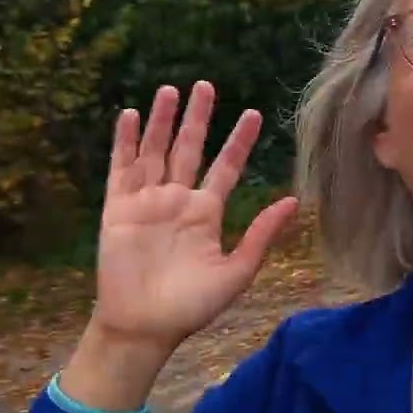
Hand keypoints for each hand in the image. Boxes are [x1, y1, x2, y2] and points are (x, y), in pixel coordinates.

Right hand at [90, 80, 298, 349]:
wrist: (145, 327)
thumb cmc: (191, 306)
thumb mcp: (236, 271)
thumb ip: (260, 234)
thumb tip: (293, 200)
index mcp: (206, 213)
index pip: (226, 167)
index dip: (239, 141)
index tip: (254, 114)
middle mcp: (178, 200)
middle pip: (190, 148)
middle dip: (198, 117)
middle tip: (206, 84)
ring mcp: (147, 201)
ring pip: (156, 150)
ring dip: (162, 121)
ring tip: (170, 90)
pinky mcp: (118, 208)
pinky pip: (121, 168)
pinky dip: (123, 142)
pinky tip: (128, 115)